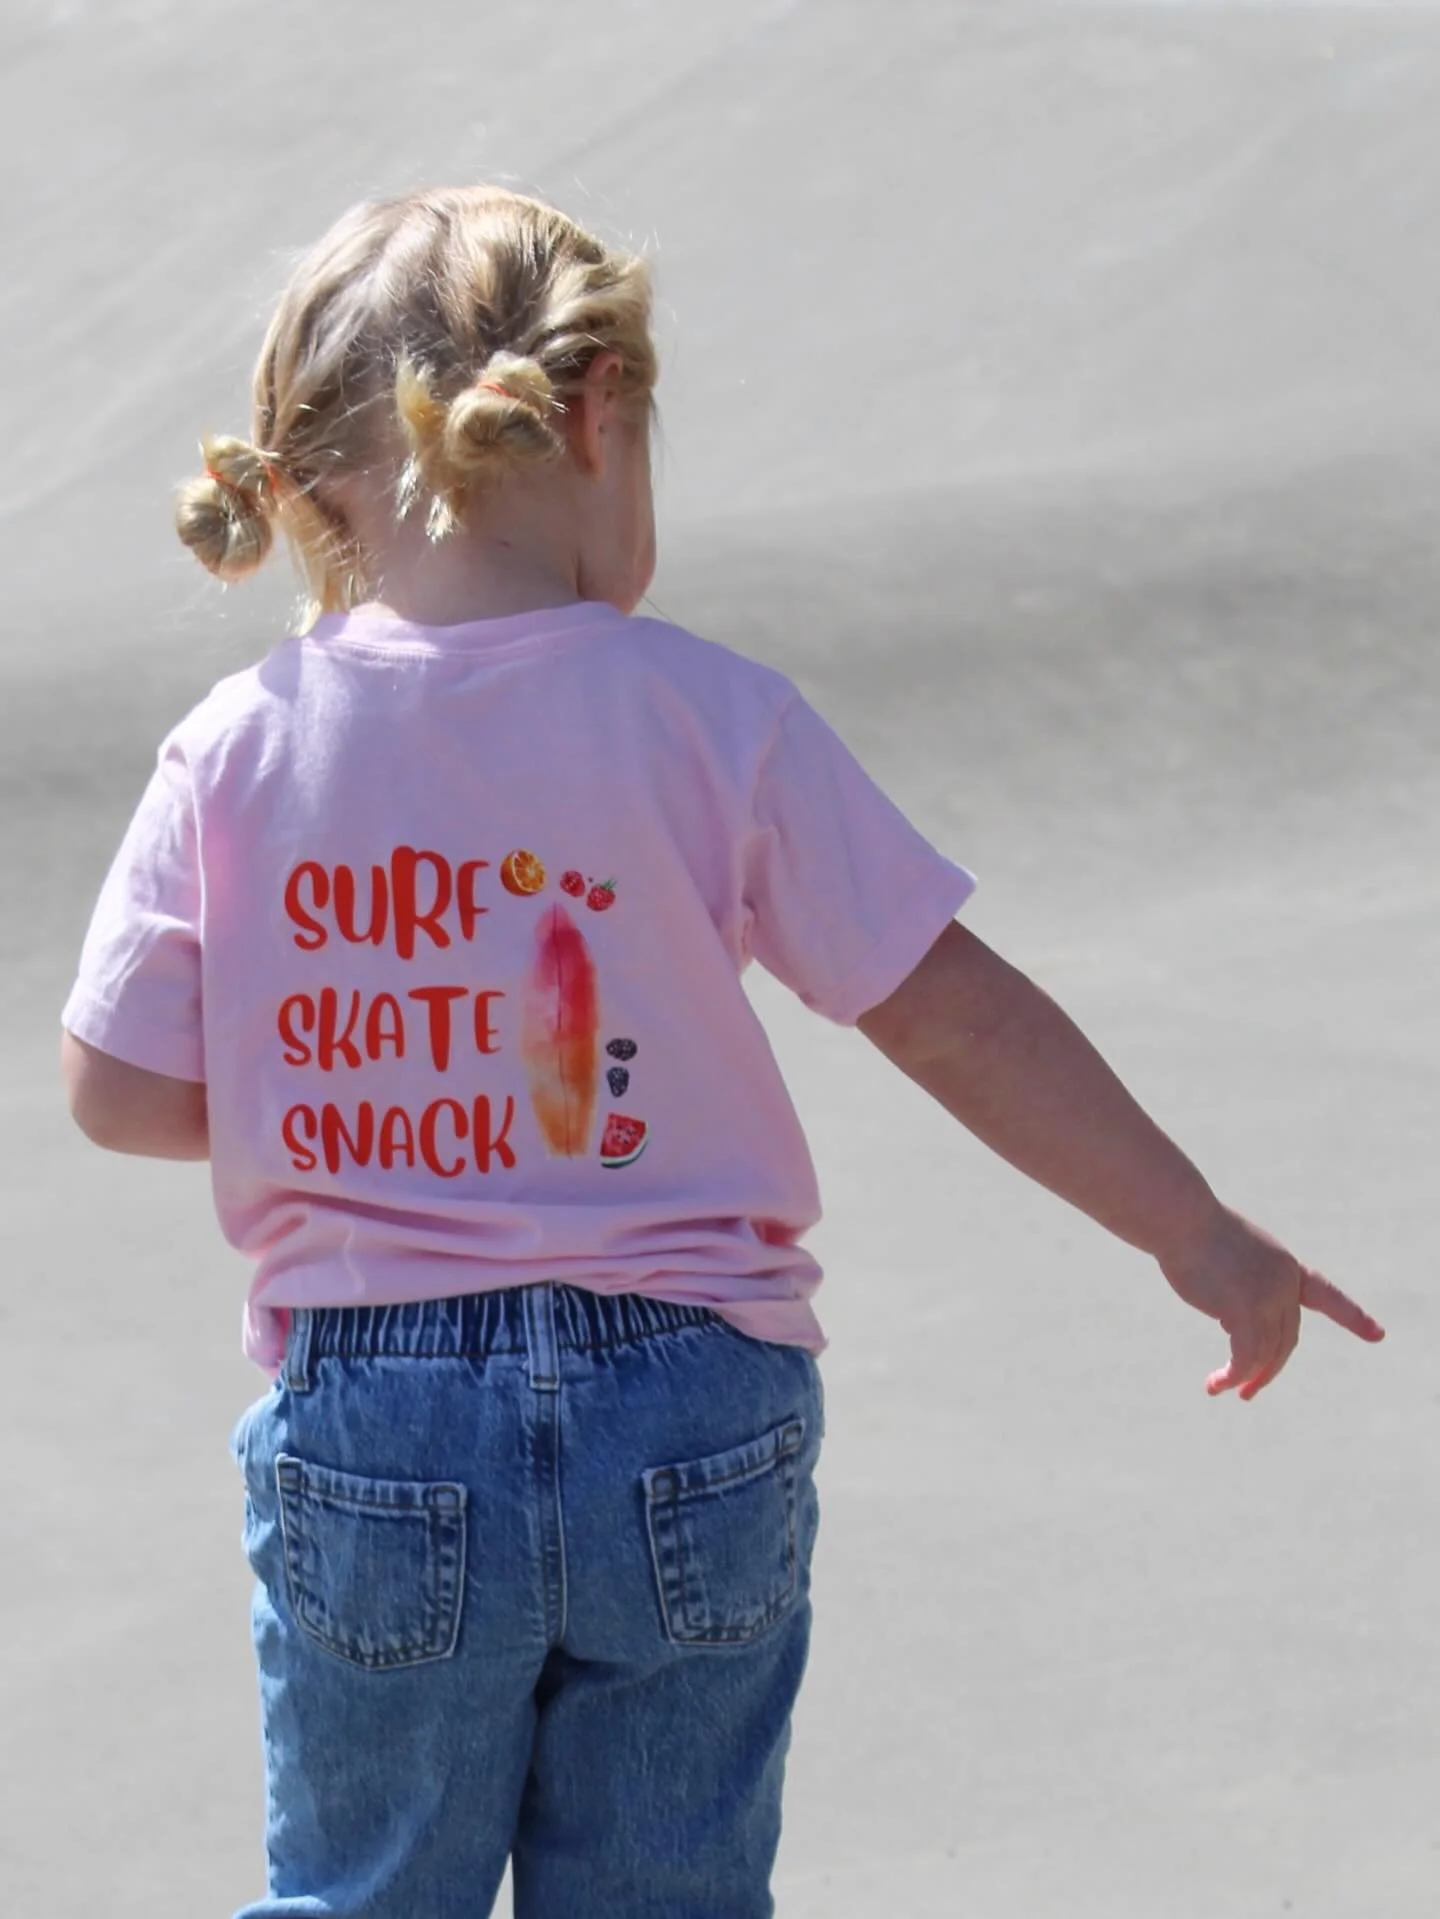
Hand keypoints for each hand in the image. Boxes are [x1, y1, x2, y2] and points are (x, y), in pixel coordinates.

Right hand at [1157, 1203, 1384, 1400]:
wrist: (1182, 1217)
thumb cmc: (1193, 1229)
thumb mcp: (1230, 1256)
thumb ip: (1243, 1287)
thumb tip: (1235, 1324)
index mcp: (1286, 1266)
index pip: (1325, 1294)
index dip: (1352, 1316)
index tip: (1378, 1335)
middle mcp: (1285, 1283)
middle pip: (1285, 1338)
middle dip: (1268, 1369)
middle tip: (1247, 1392)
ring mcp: (1269, 1297)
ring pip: (1266, 1351)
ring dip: (1246, 1376)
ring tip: (1220, 1388)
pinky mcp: (1246, 1310)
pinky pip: (1245, 1356)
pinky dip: (1232, 1374)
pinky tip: (1215, 1384)